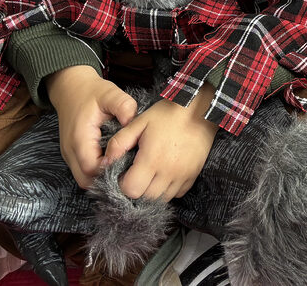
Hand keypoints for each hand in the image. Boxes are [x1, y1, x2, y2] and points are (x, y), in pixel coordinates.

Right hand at [46, 65, 136, 188]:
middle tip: (127, 168)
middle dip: (107, 179)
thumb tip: (133, 123)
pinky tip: (113, 162)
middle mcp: (70, 151)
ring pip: (83, 179)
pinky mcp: (72, 154)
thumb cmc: (91, 92)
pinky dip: (96, 172)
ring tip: (122, 166)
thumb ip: (124, 106)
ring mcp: (69, 155)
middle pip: (86, 180)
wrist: (71, 88)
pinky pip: (83, 172)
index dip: (110, 169)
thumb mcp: (110, 93)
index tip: (128, 162)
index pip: (92, 168)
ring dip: (101, 177)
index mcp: (79, 138)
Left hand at [100, 88, 217, 201]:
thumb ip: (119, 142)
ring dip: (153, 191)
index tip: (125, 173)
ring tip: (151, 174)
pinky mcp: (194, 175)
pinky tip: (165, 174)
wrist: (200, 108)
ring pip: (162, 199)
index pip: (131, 190)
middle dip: (138, 189)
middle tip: (137, 174)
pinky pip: (177, 193)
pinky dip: (169, 188)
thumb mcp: (139, 122)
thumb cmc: (167, 114)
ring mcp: (183, 175)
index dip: (123, 184)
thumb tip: (105, 162)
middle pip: (146, 198)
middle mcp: (168, 172)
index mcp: (152, 159)